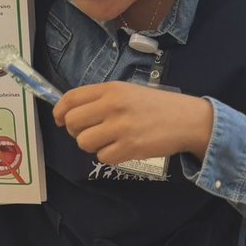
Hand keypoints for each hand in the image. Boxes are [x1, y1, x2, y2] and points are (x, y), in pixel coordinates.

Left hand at [53, 82, 212, 164]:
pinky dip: (109, 156)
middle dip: (75, 131)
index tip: (59, 119)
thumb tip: (72, 113)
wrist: (187, 120)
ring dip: (92, 145)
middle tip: (88, 132)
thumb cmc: (156, 106)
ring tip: (109, 140)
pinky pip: (103, 157)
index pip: (71, 98)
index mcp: (111, 89)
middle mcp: (113, 106)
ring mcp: (121, 127)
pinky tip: (122, 148)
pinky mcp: (129, 147)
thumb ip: (102, 99)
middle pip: (72, 122)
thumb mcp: (128, 91)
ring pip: (84, 142)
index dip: (59, 111)